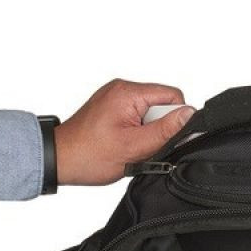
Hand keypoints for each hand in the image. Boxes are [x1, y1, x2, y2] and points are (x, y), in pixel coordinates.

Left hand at [54, 79, 194, 185]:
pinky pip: (137, 119)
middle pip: (161, 105)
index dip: (176, 120)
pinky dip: (137, 135)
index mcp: (128, 92)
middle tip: (143, 148)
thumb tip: (189, 115)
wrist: (60, 160)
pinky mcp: (112, 110)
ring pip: (150, 115)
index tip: (167, 139)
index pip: (172, 96)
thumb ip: (165, 130)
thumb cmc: (89, 155)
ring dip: (147, 135)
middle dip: (159, 130)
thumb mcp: (135, 146)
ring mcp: (116, 99)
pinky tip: (126, 146)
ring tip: (132, 149)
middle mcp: (122, 90)